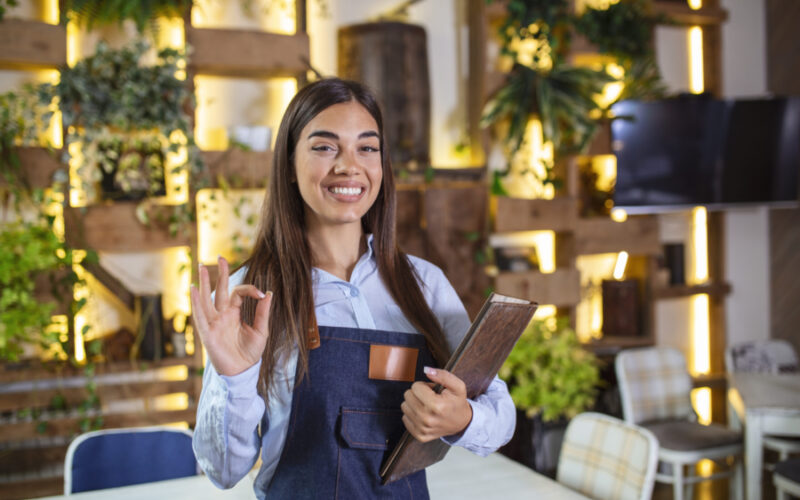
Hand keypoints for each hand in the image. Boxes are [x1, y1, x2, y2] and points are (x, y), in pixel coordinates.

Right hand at [190, 256, 271, 376]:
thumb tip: (268, 293)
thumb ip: (262, 312)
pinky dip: (196, 302)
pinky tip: (193, 289)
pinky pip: (200, 315)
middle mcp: (222, 315)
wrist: (242, 371)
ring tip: (201, 266)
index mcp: (234, 313)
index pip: (238, 293)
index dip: (249, 289)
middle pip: (220, 290)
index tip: (261, 294)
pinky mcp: (208, 332)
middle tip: (220, 256)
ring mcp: (214, 322)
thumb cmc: (250, 353)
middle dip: (220, 274)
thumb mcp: (261, 331)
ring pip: (207, 299)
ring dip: (204, 283)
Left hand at [400, 367, 472, 441]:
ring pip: (404, 406)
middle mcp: (427, 419)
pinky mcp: (419, 435)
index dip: (424, 386)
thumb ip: (443, 375)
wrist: (462, 423)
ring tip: (427, 406)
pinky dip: (413, 414)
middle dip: (418, 393)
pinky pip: (405, 418)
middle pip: (407, 396)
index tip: (433, 391)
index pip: (415, 386)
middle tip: (430, 398)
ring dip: (414, 403)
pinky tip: (424, 414)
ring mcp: (422, 429)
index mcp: (436, 406)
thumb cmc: (457, 403)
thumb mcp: (457, 386)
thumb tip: (426, 370)